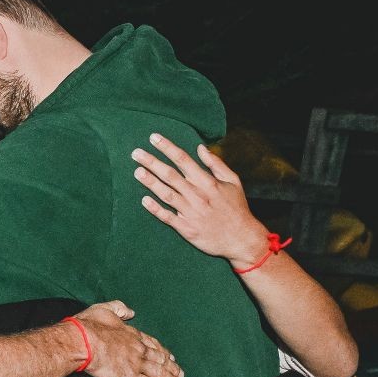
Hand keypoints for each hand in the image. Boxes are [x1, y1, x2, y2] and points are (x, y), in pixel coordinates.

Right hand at [73, 300, 183, 376]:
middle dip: (171, 366)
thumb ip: (119, 308)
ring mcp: (136, 363)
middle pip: (159, 358)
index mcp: (132, 334)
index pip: (152, 344)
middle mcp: (138, 349)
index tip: (170, 356)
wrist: (82, 341)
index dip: (162, 351)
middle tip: (180, 372)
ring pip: (158, 372)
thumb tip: (131, 312)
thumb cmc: (89, 325)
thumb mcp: (104, 309)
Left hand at [133, 135, 269, 267]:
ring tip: (137, 171)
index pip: (184, 160)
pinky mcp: (186, 228)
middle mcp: (197, 195)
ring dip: (150, 183)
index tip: (153, 138)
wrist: (241, 238)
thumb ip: (216, 164)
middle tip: (135, 153)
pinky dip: (155, 209)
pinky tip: (144, 200)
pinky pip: (167, 217)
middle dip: (152, 162)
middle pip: (171, 175)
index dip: (167, 148)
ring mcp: (190, 212)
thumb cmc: (237, 208)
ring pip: (167, 194)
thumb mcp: (233, 182)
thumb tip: (201, 148)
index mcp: (208, 182)